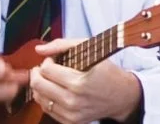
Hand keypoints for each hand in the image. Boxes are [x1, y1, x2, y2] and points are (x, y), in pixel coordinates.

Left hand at [28, 39, 142, 123]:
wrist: (122, 96)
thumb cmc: (106, 71)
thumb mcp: (90, 49)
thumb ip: (62, 45)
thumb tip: (40, 49)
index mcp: (78, 82)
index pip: (46, 70)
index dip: (47, 61)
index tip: (54, 60)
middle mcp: (73, 101)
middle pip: (38, 85)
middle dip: (38, 72)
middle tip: (46, 68)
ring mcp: (71, 114)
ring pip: (39, 98)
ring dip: (41, 85)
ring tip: (51, 79)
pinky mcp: (70, 122)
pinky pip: (47, 109)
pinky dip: (47, 98)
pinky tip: (56, 90)